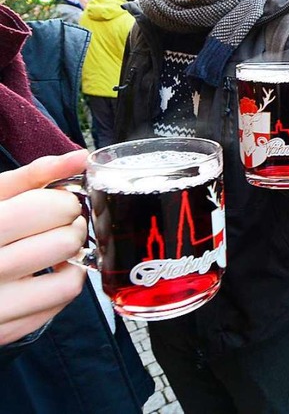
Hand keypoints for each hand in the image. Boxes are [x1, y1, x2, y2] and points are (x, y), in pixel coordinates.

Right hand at [0, 150, 87, 344]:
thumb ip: (32, 175)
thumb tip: (81, 157)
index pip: (50, 209)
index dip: (64, 201)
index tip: (56, 201)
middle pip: (65, 242)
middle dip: (72, 226)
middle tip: (59, 223)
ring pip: (70, 281)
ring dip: (73, 259)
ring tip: (55, 247)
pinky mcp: (3, 331)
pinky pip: (58, 306)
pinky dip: (62, 284)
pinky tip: (43, 272)